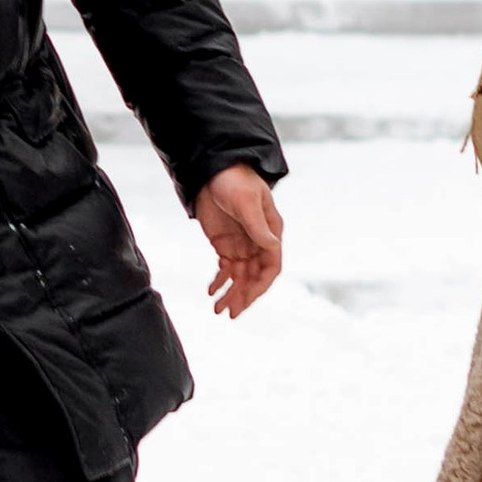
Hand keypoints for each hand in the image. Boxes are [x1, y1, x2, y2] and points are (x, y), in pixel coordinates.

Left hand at [195, 164, 283, 318]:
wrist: (212, 169)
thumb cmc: (235, 180)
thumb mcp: (246, 201)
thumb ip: (256, 224)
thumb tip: (271, 245)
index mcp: (270, 232)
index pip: (271, 266)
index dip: (260, 285)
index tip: (247, 299)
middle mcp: (258, 242)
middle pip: (254, 277)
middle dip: (243, 296)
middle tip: (229, 313)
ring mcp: (241, 244)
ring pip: (239, 277)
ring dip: (230, 294)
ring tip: (217, 310)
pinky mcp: (224, 244)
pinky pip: (225, 268)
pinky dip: (219, 281)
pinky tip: (210, 291)